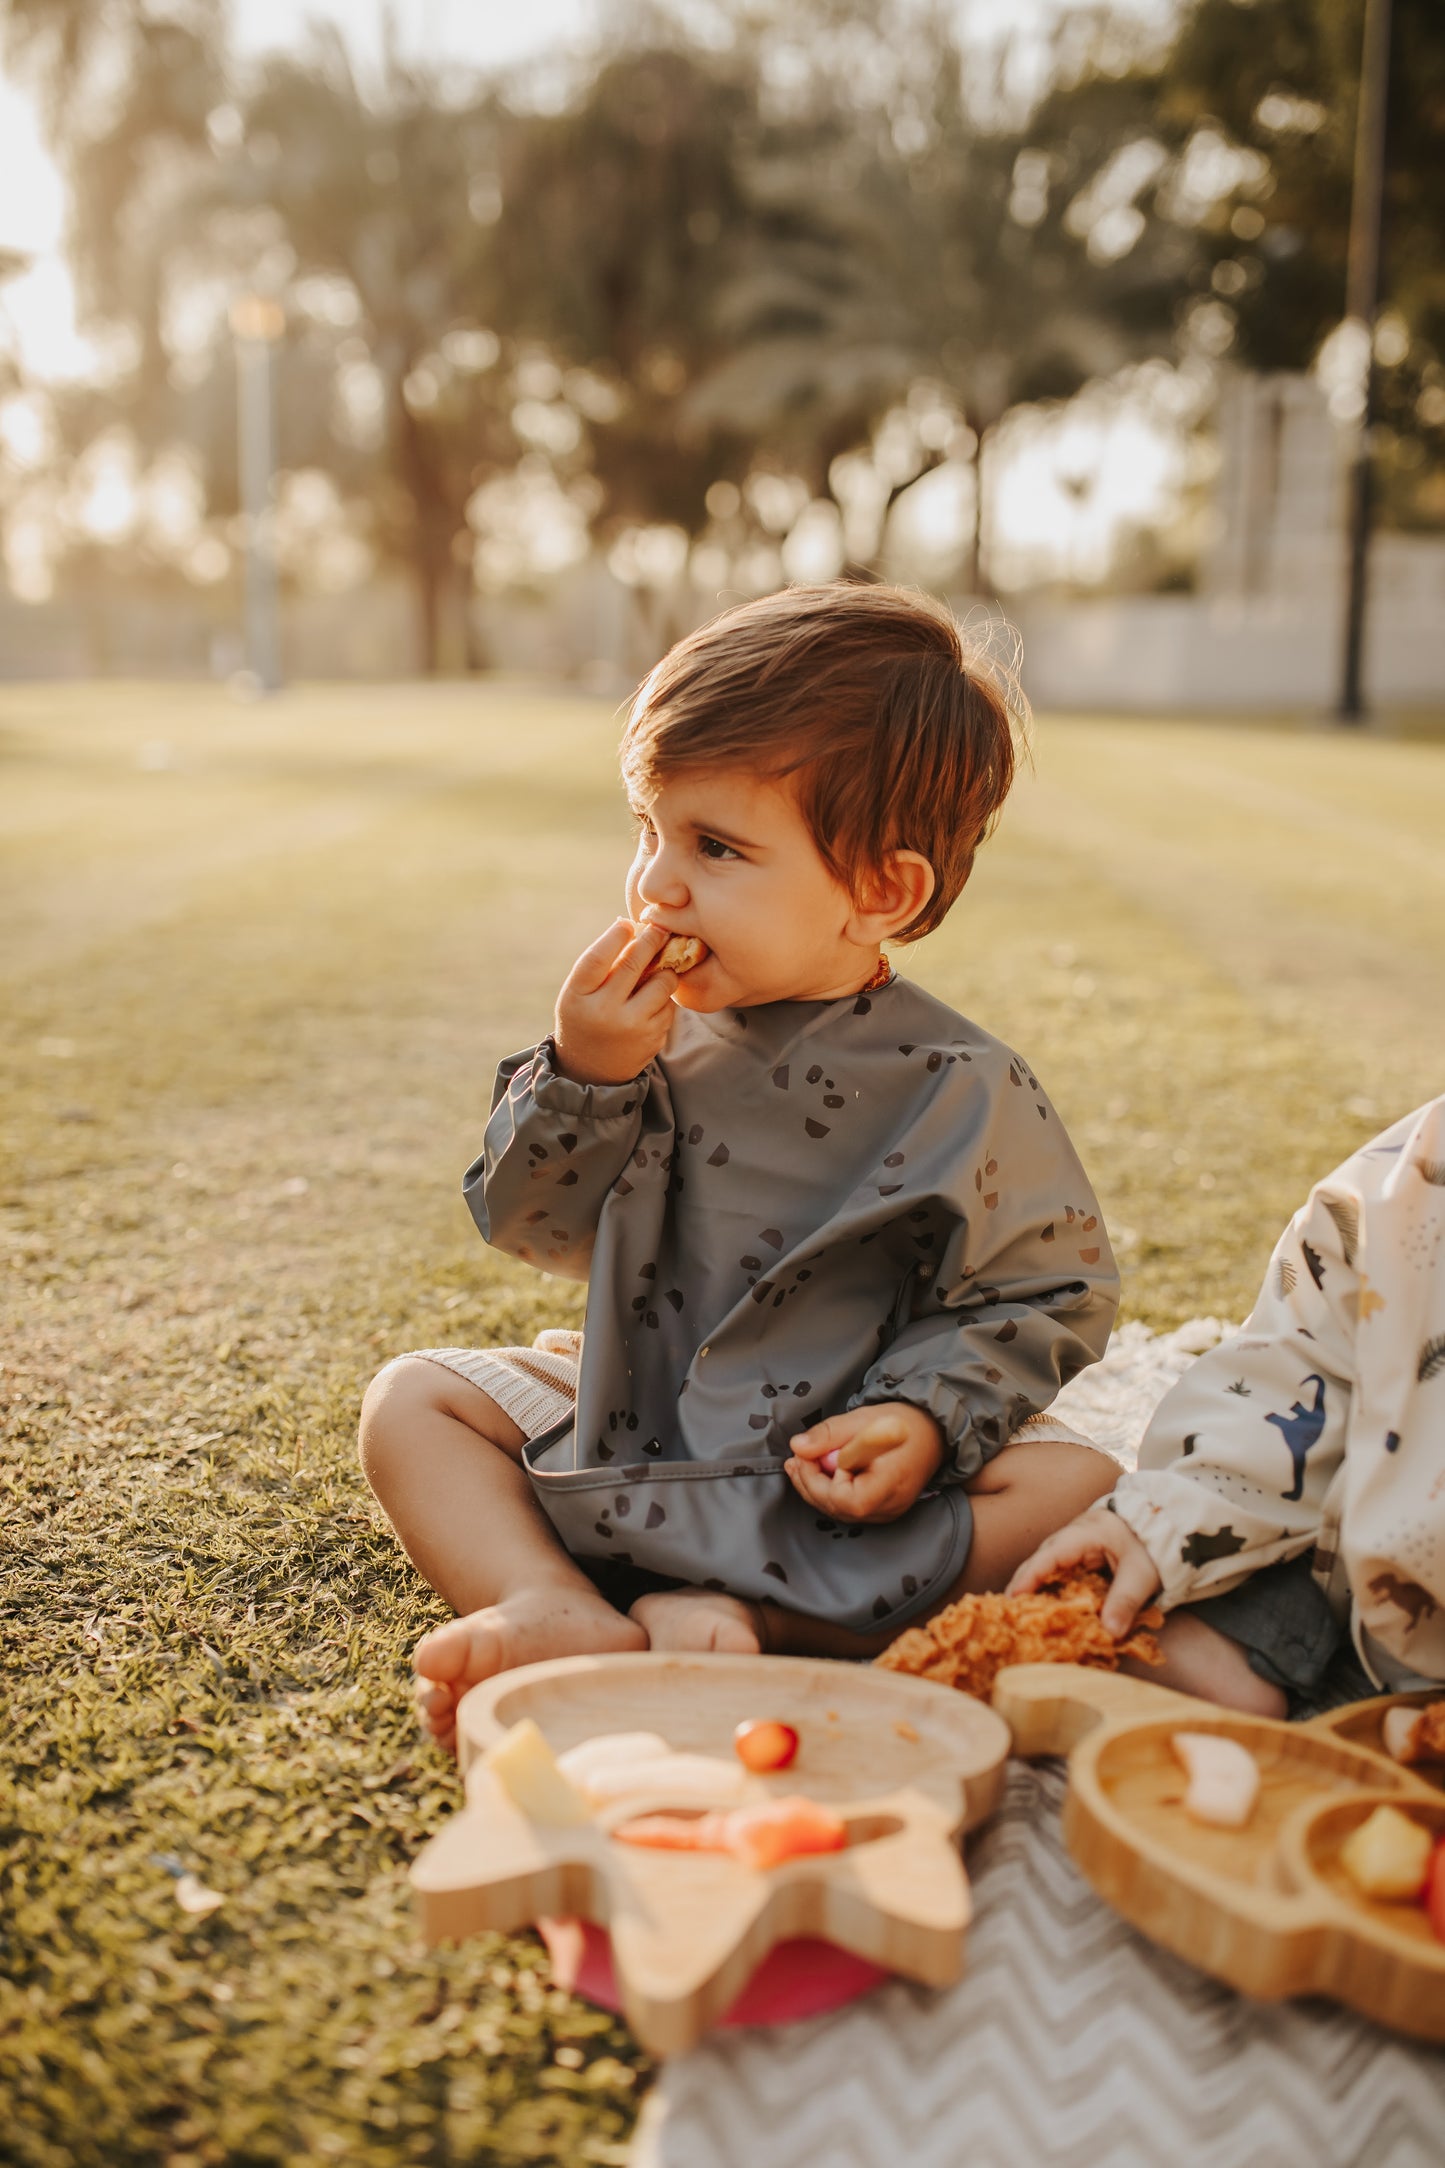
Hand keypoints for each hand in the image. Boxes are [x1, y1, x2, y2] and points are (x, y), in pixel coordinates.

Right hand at [553, 919, 678, 1085]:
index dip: (615, 936)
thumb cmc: (585, 1016)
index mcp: (578, 996)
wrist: (591, 1070)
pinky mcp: (654, 1039)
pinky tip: (652, 1001)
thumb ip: (600, 964)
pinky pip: (670, 1005)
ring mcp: (632, 1027)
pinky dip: (664, 998)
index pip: (597, 958)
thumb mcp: (579, 992)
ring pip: (663, 983)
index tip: (627, 923)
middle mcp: (604, 1012)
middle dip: (651, 940)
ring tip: (656, 970)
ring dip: (664, 971)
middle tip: (659, 929)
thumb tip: (632, 926)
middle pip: (634, 964)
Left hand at [786, 1403, 943, 1523]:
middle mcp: (889, 1507)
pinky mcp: (883, 1508)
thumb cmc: (901, 1423)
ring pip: (842, 1510)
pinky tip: (820, 1472)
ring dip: (817, 1488)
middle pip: (839, 1509)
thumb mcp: (862, 1419)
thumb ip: (829, 1435)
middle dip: (810, 1485)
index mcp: (889, 1486)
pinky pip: (851, 1507)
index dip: (818, 1481)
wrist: (932, 1430)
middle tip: (794, 1461)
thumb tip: (798, 1447)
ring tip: (800, 1464)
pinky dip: (832, 1491)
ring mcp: (887, 1512)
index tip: (804, 1457)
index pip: (845, 1500)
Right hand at [1006, 1503, 1160, 1637]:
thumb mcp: (1141, 1575)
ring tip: (1019, 1615)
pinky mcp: (1076, 1558)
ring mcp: (1070, 1547)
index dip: (1029, 1577)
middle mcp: (1069, 1538)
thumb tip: (1110, 1632)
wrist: (1158, 1525)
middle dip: (1021, 1585)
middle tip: (1007, 1613)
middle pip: (1038, 1561)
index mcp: (1082, 1536)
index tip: (1013, 1597)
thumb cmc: (1148, 1544)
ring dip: (1031, 1588)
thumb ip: (1125, 1602)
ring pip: (1044, 1567)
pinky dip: (1046, 1589)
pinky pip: (1055, 1573)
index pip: (1048, 1556)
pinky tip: (1042, 1607)